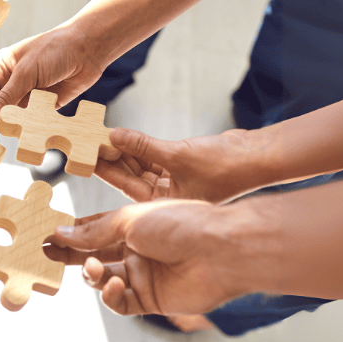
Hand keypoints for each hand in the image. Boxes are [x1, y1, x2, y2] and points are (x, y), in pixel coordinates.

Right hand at [0, 26, 102, 122]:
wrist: (89, 49)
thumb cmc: (55, 50)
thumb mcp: (26, 72)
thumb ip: (6, 97)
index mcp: (1, 68)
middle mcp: (12, 82)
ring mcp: (28, 94)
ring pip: (12, 117)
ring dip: (7, 129)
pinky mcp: (44, 105)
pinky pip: (31, 121)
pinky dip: (27, 130)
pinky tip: (21, 140)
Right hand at [52, 200, 253, 316]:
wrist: (221, 250)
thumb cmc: (183, 223)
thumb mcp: (130, 219)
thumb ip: (94, 232)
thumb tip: (62, 233)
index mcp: (132, 225)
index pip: (93, 230)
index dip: (70, 234)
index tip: (46, 236)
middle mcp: (137, 250)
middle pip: (94, 256)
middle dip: (71, 256)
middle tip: (47, 257)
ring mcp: (144, 275)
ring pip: (104, 281)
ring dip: (93, 276)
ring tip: (93, 270)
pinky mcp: (152, 300)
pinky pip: (121, 303)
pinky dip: (112, 296)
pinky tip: (115, 285)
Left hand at [95, 128, 271, 203]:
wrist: (258, 158)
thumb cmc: (224, 167)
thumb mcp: (177, 155)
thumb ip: (143, 146)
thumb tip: (113, 135)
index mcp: (164, 206)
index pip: (125, 185)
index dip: (105, 169)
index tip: (83, 156)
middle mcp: (165, 199)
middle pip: (129, 176)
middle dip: (109, 160)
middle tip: (84, 143)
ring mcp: (173, 183)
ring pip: (139, 166)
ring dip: (122, 152)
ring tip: (98, 136)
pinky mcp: (181, 168)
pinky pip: (152, 158)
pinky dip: (139, 148)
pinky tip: (120, 136)